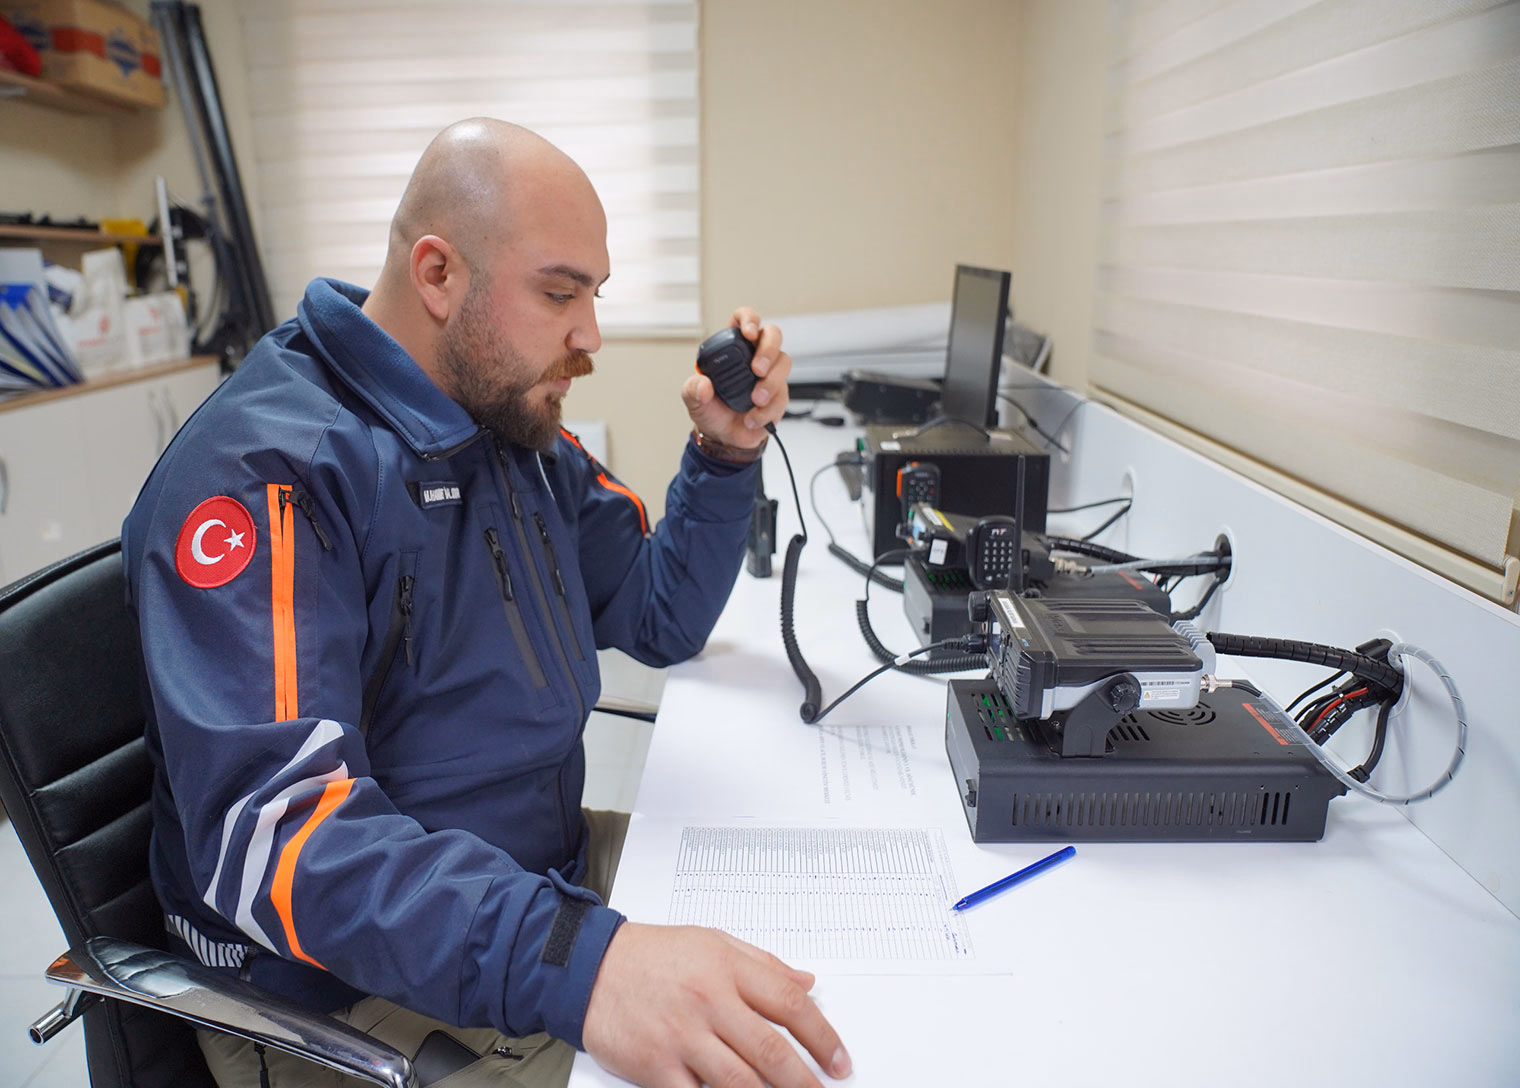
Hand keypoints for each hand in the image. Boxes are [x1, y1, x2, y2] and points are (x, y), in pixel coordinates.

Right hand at [582, 922, 851, 1087]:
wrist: (588, 967)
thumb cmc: (651, 954)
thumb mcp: (712, 941)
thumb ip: (763, 964)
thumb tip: (807, 981)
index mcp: (728, 968)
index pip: (790, 1005)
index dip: (824, 1037)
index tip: (840, 1060)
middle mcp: (709, 1002)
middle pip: (772, 1050)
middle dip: (806, 1080)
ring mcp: (682, 1037)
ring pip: (740, 1081)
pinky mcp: (656, 1066)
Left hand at [681, 307, 791, 447]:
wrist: (724, 437)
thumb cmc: (711, 410)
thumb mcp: (693, 399)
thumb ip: (692, 390)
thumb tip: (703, 385)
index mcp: (732, 347)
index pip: (744, 319)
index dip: (749, 319)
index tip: (748, 333)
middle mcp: (753, 356)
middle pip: (773, 334)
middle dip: (768, 349)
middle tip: (757, 369)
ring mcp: (770, 373)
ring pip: (783, 363)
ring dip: (771, 382)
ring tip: (755, 400)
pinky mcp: (779, 394)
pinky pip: (782, 395)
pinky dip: (767, 410)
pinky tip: (752, 418)